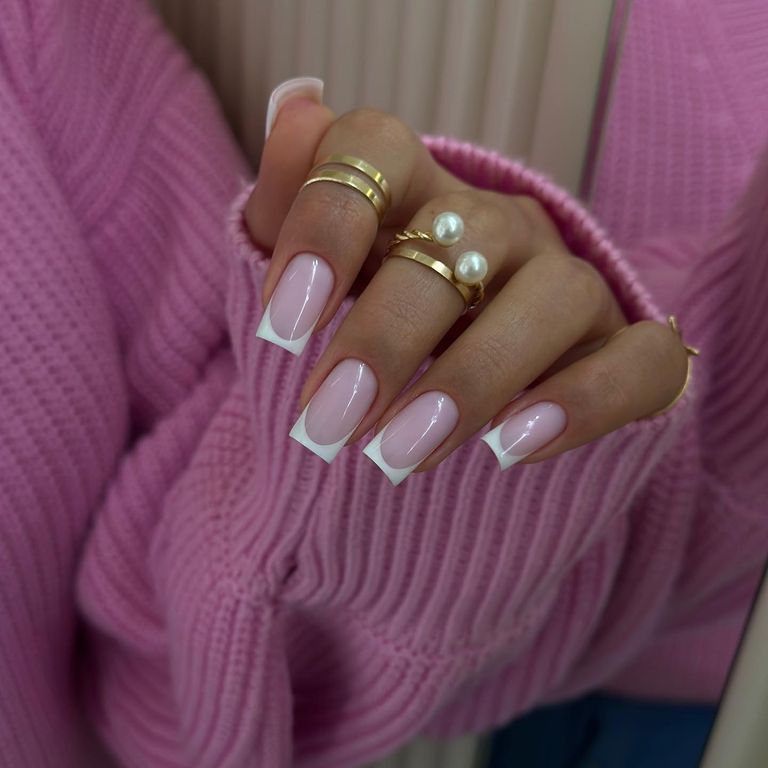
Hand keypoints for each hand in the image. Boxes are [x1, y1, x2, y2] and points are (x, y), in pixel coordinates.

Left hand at [244, 79, 688, 484]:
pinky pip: (638, 360)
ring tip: (399, 454)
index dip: (327, 225)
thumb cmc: (375, 332)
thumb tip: (294, 109)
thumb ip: (292, 209)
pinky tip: (512, 448)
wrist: (457, 404)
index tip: (282, 327)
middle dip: (386, 335)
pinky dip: (583, 401)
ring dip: (472, 378)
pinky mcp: (625, 348)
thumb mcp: (316, 281)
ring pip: (555, 297)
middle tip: (329, 422)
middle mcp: (500, 226)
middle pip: (460, 232)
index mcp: (416, 193)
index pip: (377, 148)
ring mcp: (572, 284)